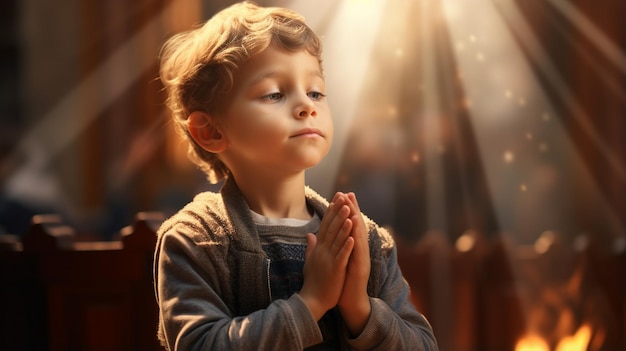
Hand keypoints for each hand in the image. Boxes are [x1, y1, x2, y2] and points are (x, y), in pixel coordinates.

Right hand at [300, 193, 353, 319]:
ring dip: (343, 224)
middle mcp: (322, 251)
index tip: (335, 199)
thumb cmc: (312, 282)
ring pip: (337, 239)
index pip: (325, 226)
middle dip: (337, 212)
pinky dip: (347, 245)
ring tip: (349, 210)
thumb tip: (310, 234)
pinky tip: (352, 235)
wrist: (312, 301)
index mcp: (318, 249)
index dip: (330, 212)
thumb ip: (311, 247)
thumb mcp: (310, 261)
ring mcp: (328, 260)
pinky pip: (342, 255)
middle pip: (331, 228)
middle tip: (343, 197)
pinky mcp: (335, 269)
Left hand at [338, 192, 371, 335]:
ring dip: (356, 221)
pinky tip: (354, 231)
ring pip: (359, 236)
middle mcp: (359, 250)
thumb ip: (331, 246)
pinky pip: (358, 253)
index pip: (349, 224)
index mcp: (352, 248)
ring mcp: (361, 259)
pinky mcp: (360, 268)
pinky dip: (356, 241)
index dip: (346, 210)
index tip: (340, 195)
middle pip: (356, 226)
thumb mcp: (336, 260)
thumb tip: (322, 235)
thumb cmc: (343, 282)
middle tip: (348, 193)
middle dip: (352, 209)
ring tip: (351, 206)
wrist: (350, 301)